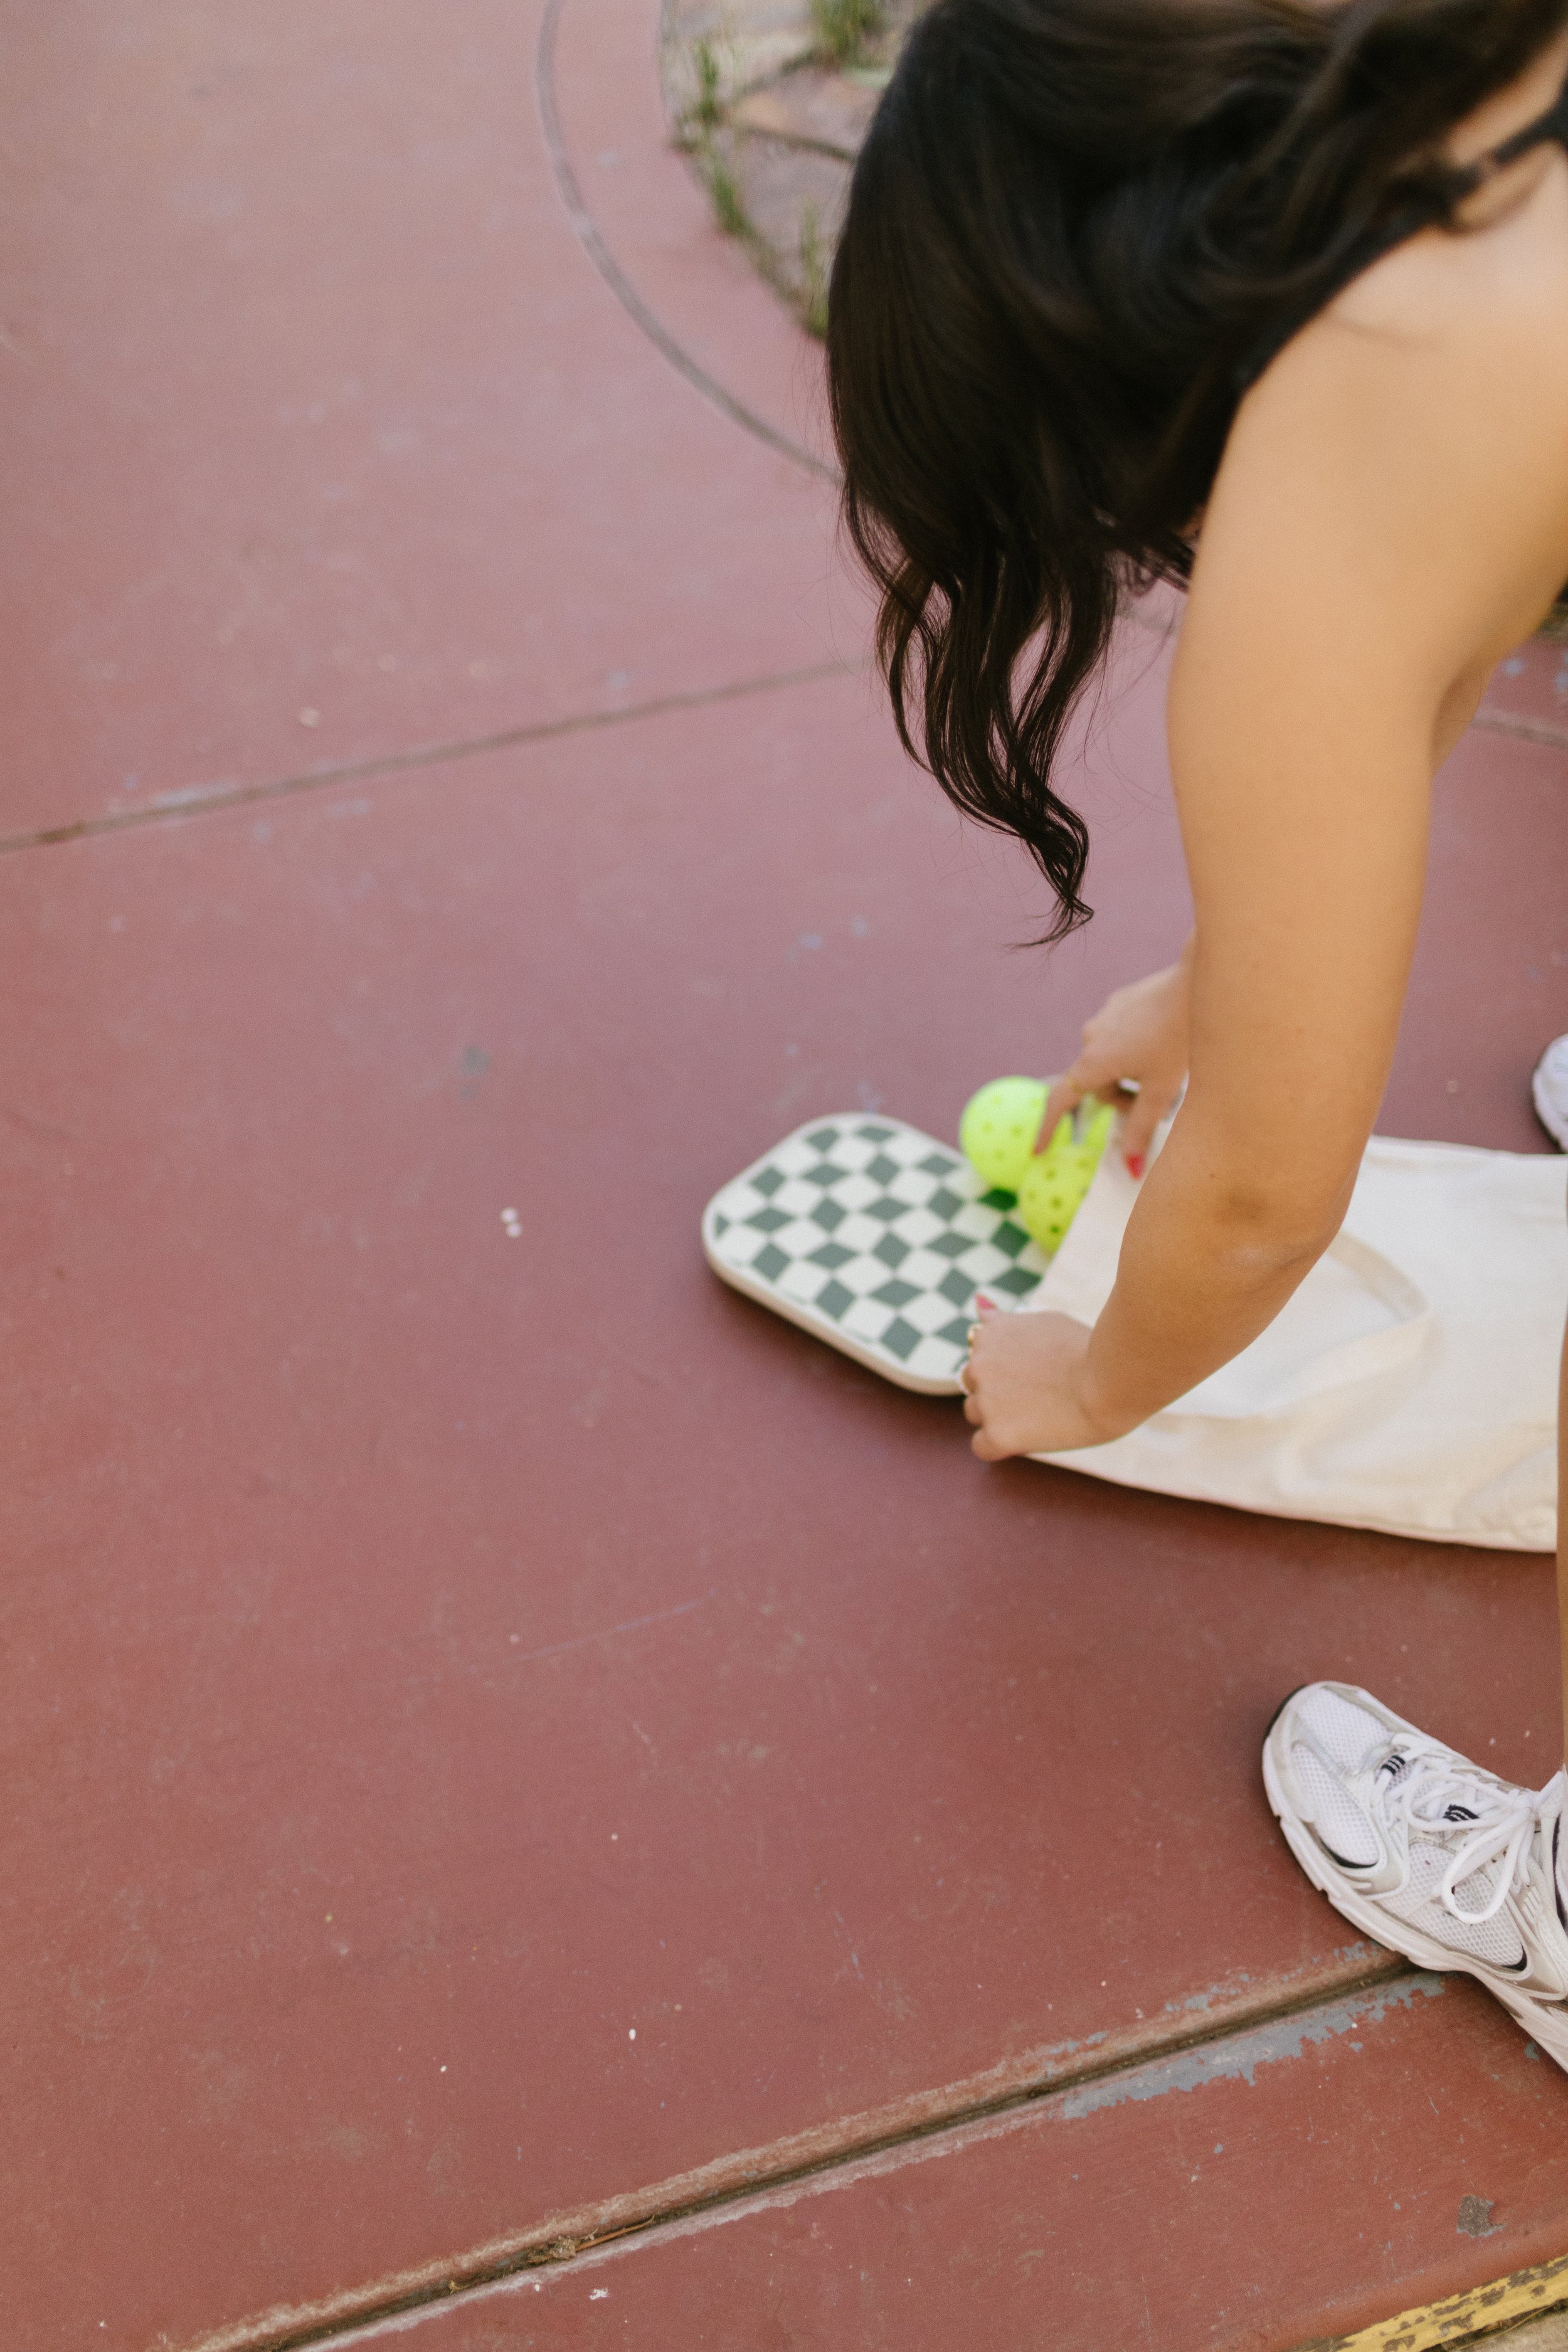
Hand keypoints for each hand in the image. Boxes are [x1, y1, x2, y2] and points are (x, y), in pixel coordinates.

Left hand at [961, 1302, 1125, 1460]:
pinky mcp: (996, 1433)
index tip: (1033, 1371)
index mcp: (990, 1334)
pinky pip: (982, 1447)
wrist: (1110, 1381)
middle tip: (1039, 1393)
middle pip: (973, 1383)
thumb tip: (979, 1304)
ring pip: (975, 1414)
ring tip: (1037, 1414)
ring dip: (998, 1416)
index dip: (1005, 1366)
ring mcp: (985, 1400)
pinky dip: (1000, 1445)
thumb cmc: (1086, 1348)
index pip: (979, 1354)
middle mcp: (979, 1364)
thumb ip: (1008, 1320)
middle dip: (998, 1389)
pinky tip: (1026, 1438)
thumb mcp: (1046, 1320)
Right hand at [1038, 946, 1191, 1176]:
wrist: (1198, 984)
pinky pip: (1119, 1037)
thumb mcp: (1162, 1091)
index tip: (1039, 1150)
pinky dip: (1134, 1050)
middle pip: (1096, 1084)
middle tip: (1156, 1104)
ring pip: (1108, 1061)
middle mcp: (1091, 1038)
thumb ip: (1142, 1130)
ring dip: (1128, 1074)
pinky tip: (1163, 1042)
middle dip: (1120, 1099)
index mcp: (1094, 1062)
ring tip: (1164, 1069)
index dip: (1049, 1128)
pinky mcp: (1119, 1003)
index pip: (1061, 1101)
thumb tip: (1131, 1169)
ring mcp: (1104, 1017)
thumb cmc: (1181, 1039)